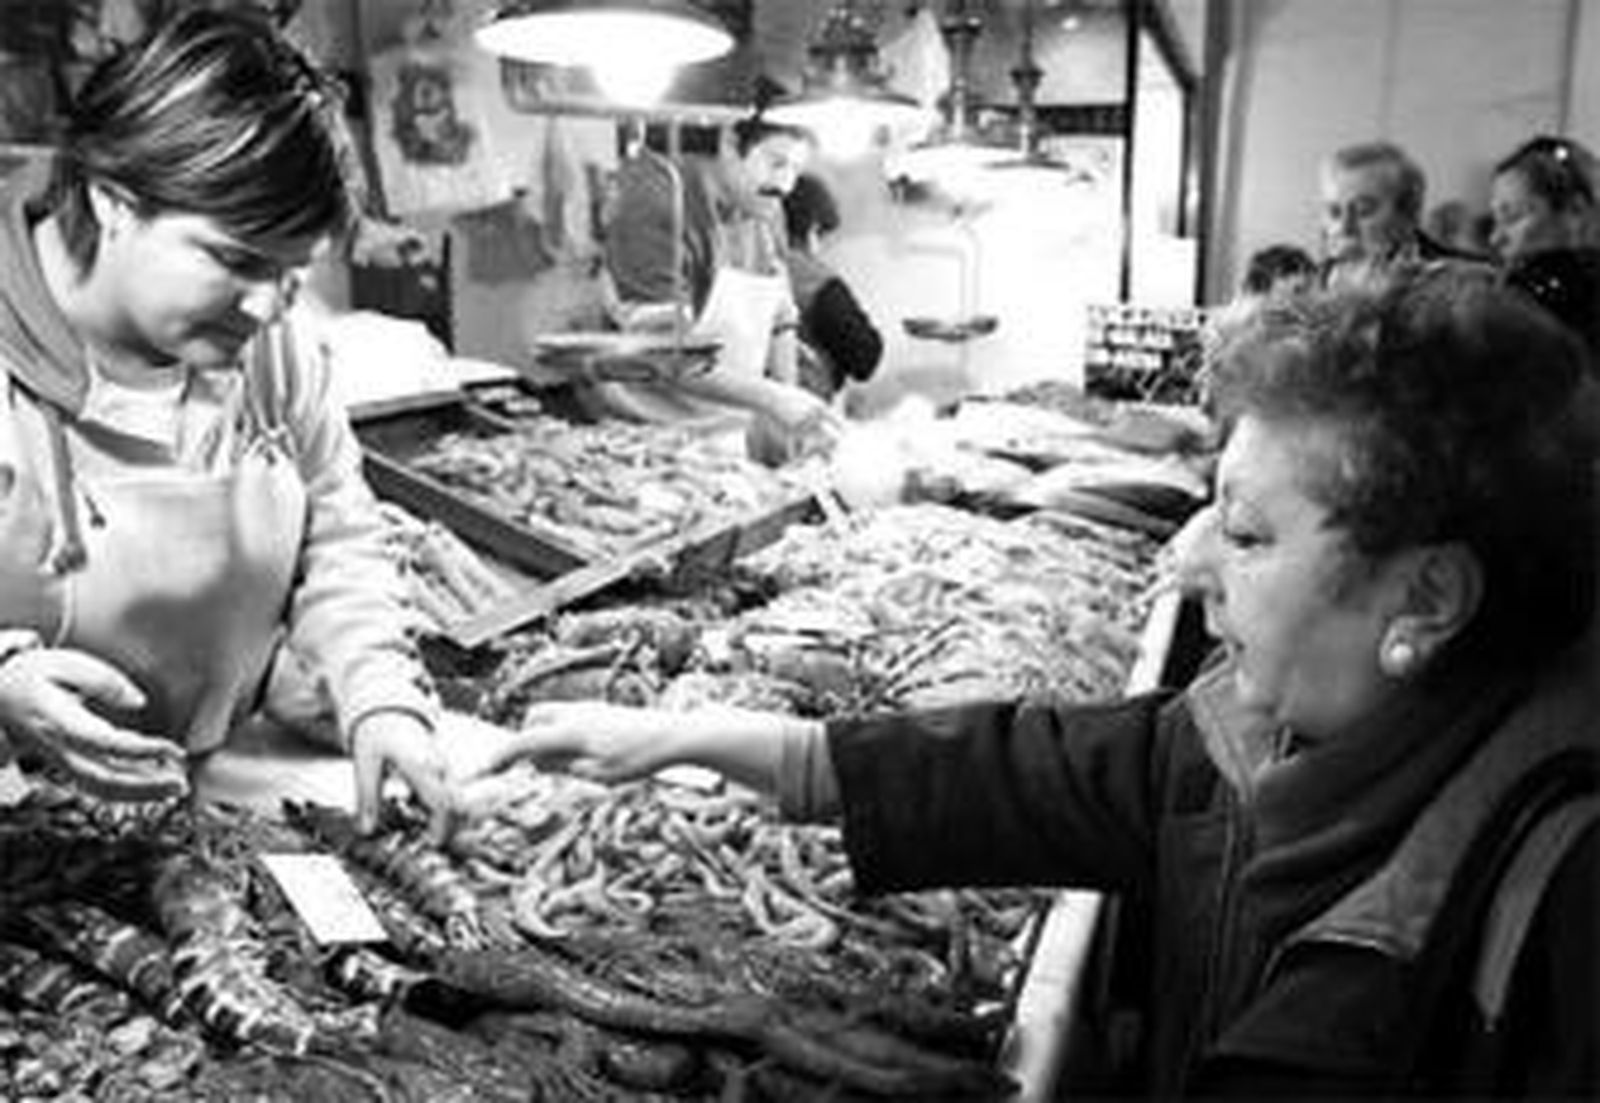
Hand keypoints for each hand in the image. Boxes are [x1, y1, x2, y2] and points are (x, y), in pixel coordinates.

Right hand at [0, 647, 186, 800]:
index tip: (174, 750)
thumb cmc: (29, 675)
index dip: (142, 752)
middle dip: (144, 788)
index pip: (106, 745)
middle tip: (181, 784)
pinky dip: (126, 789)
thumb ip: (103, 681)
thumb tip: (137, 703)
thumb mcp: (63, 663)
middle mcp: (59, 748)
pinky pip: (96, 784)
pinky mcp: (65, 764)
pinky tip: (153, 783)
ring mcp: (60, 761)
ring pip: (100, 788)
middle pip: (104, 779)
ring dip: (139, 794)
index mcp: (59, 722)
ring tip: (175, 788)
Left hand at [349, 711, 456, 842]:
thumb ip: (366, 799)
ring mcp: (443, 764)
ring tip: (428, 832)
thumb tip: (365, 831)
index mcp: (421, 766)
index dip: (443, 826)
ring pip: (457, 797)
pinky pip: (450, 790)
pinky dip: (442, 807)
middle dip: (450, 826)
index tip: (433, 843)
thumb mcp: (365, 764)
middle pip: (458, 803)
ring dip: (447, 817)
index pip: (444, 802)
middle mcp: (438, 766)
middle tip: (433, 843)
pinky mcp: (441, 765)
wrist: (387, 707)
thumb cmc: (376, 732)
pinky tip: (423, 814)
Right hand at [463, 701, 674, 784]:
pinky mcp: (602, 712)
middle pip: (534, 720)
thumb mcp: (598, 775)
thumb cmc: (641, 758)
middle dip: (526, 742)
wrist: (675, 736)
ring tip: (561, 765)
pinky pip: (569, 719)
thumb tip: (538, 762)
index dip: (501, 757)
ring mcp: (590, 709)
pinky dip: (562, 735)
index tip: (484, 769)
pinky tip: (580, 755)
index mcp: (572, 731)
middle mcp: (578, 714)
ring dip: (545, 737)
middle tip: (529, 769)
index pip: (525, 742)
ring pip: (552, 717)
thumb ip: (564, 768)